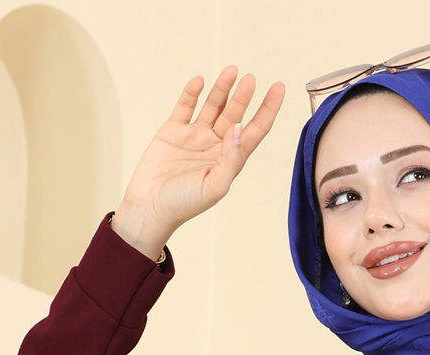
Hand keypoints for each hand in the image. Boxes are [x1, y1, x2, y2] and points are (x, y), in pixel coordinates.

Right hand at [112, 66, 284, 259]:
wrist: (150, 207)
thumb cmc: (184, 204)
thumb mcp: (215, 187)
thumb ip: (231, 159)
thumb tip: (239, 129)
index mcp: (230, 160)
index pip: (254, 131)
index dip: (268, 110)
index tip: (278, 88)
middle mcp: (215, 145)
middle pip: (234, 114)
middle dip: (243, 97)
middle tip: (250, 79)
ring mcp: (194, 136)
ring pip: (212, 106)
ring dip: (222, 89)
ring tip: (232, 71)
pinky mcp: (173, 131)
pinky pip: (185, 107)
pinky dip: (191, 94)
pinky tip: (200, 81)